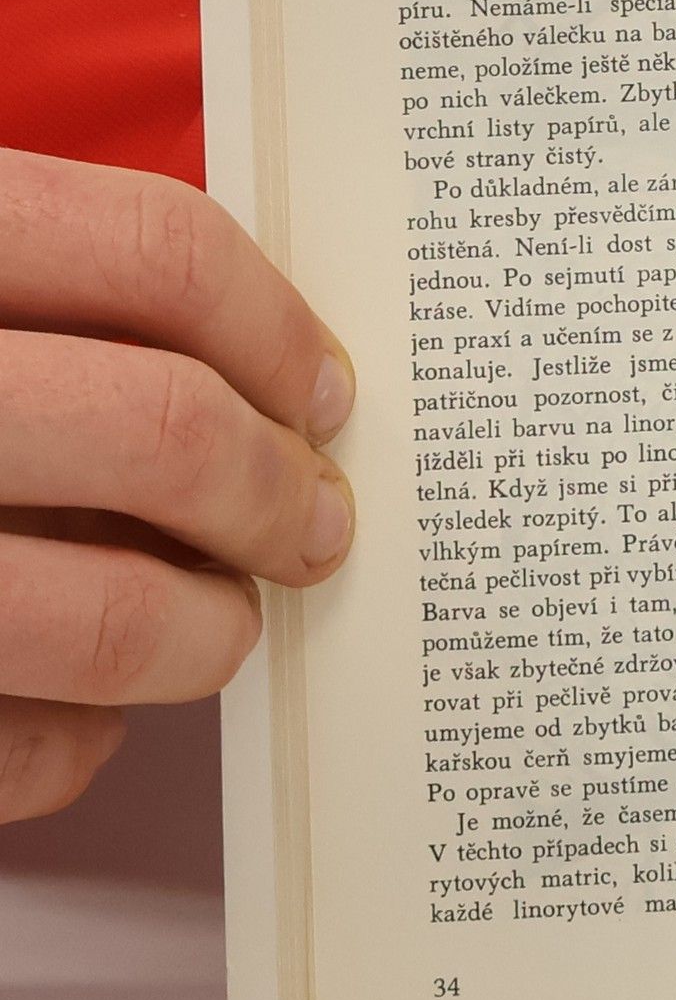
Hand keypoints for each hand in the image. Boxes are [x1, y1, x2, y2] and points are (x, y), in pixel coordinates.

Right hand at [0, 149, 354, 823]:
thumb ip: (41, 301)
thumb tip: (269, 388)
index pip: (152, 249)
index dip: (276, 327)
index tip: (322, 393)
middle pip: (160, 428)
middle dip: (275, 493)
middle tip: (314, 523)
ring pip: (114, 617)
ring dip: (208, 631)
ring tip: (218, 621)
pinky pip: (27, 750)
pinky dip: (80, 738)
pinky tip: (66, 704)